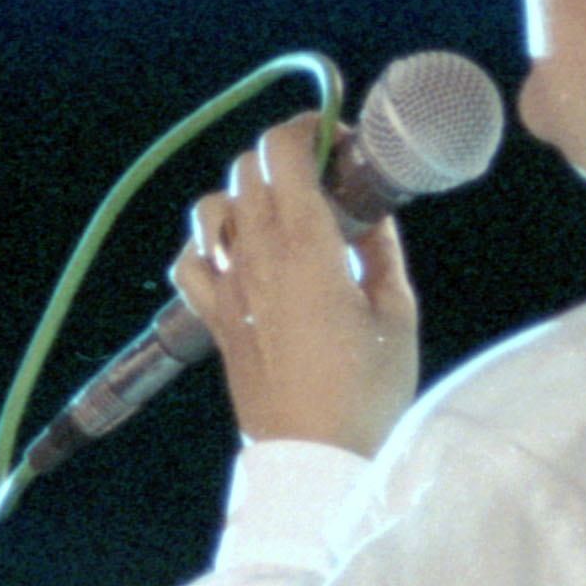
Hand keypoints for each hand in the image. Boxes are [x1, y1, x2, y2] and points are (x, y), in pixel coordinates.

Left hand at [171, 111, 418, 454]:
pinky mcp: (213, 318)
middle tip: (323, 176)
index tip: (337, 139)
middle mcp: (256, 255)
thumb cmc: (365, 390)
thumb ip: (382, 250)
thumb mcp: (397, 313)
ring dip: (242, 195)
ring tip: (278, 213)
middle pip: (247, 168)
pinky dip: (207, 245)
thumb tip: (374, 212)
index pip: (283, 152)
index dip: (308, 129)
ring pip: (211, 207)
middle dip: (284, 156)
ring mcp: (227, 286)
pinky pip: (189, 261)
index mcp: (306, 245)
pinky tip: (236, 254)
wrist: (313, 456)